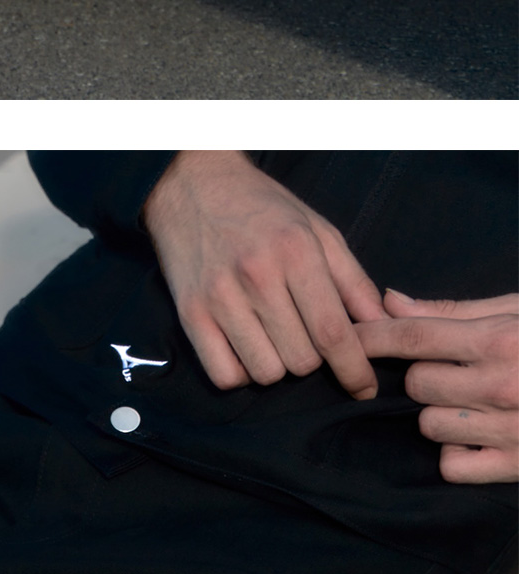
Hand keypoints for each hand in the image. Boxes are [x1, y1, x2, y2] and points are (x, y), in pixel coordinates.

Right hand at [141, 150, 385, 395]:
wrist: (193, 185)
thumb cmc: (263, 209)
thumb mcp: (318, 230)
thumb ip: (353, 281)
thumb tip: (384, 326)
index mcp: (296, 251)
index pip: (333, 332)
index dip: (354, 370)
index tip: (364, 389)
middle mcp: (258, 275)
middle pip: (302, 360)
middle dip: (313, 358)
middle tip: (304, 333)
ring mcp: (219, 296)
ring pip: (266, 373)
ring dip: (277, 365)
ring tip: (273, 336)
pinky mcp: (190, 313)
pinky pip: (225, 375)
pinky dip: (241, 372)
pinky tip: (246, 347)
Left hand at [378, 291, 518, 481]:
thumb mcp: (516, 313)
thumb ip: (454, 311)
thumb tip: (391, 303)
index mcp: (501, 340)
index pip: (416, 337)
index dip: (373, 336)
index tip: (349, 336)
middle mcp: (501, 385)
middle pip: (417, 383)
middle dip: (424, 375)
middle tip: (454, 372)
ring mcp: (507, 430)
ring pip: (429, 424)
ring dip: (439, 414)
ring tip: (470, 405)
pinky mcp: (514, 465)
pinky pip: (452, 466)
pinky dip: (456, 454)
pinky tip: (475, 439)